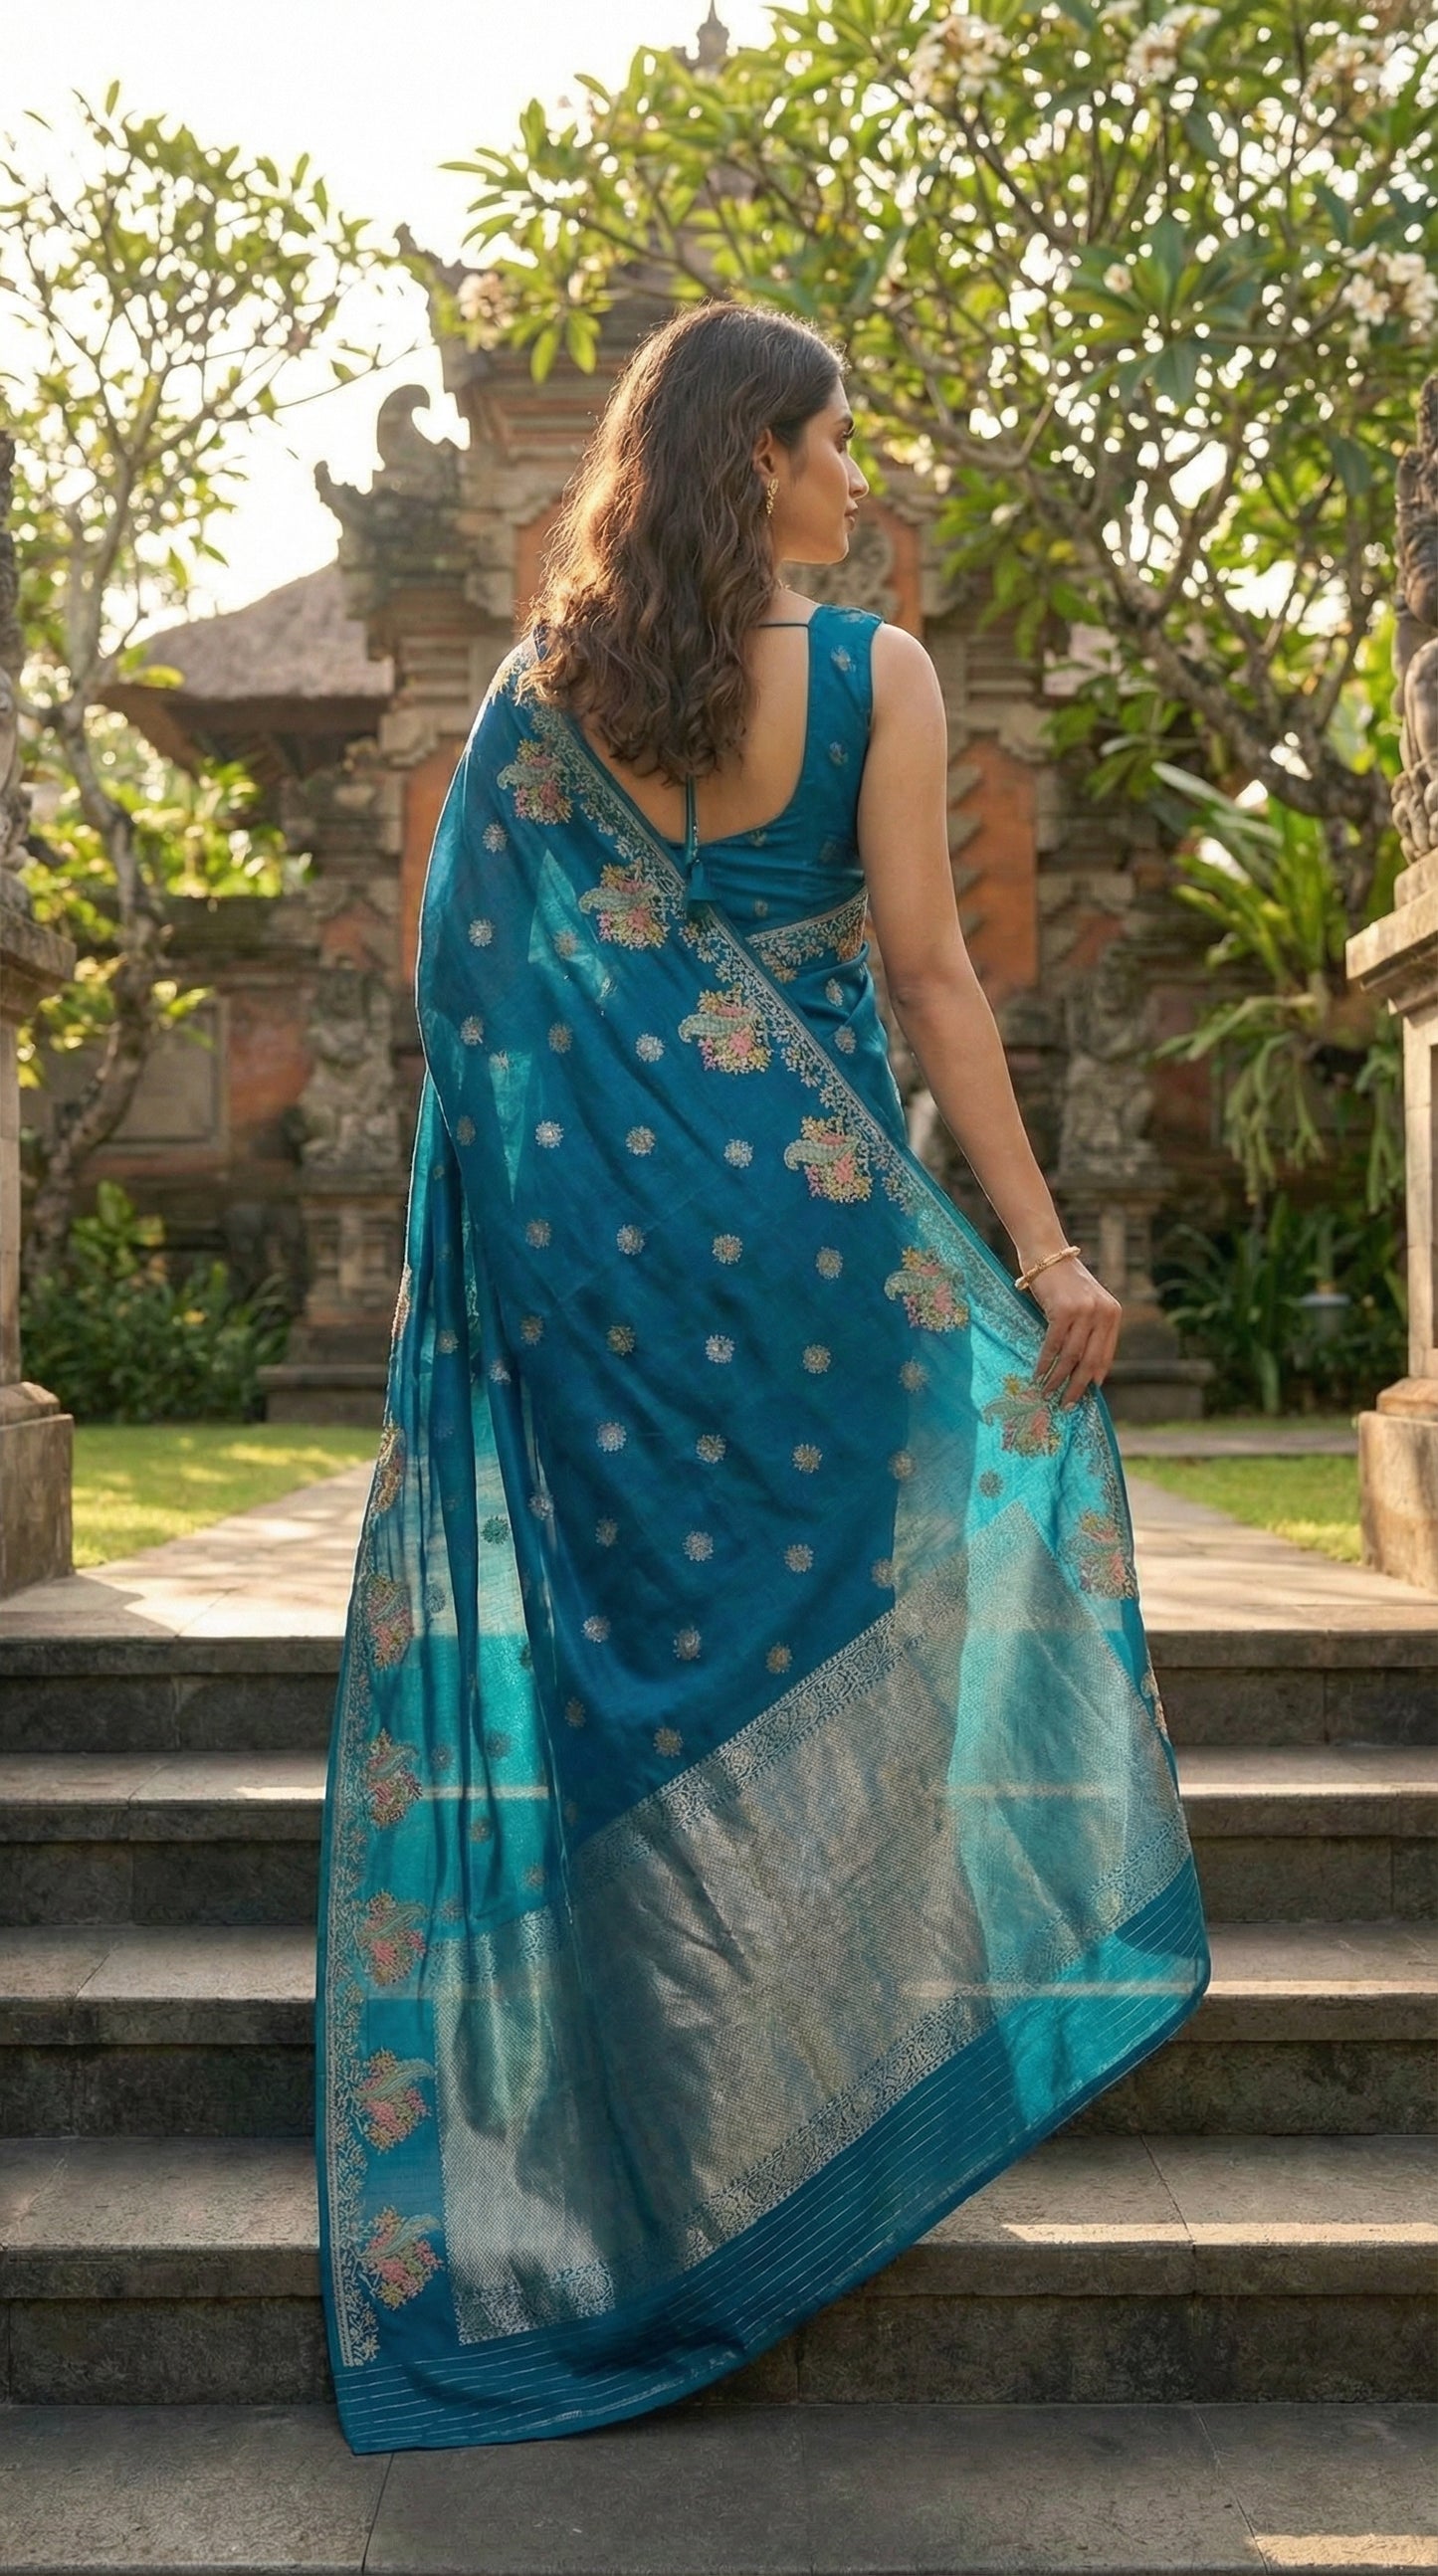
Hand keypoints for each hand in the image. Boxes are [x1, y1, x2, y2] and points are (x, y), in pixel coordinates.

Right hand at [1025, 1255, 1121, 1408]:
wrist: (1046, 1252)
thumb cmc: (1061, 1280)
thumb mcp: (1085, 1303)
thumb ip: (1088, 1329)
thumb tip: (1079, 1367)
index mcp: (1112, 1314)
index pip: (1105, 1355)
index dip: (1094, 1378)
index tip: (1085, 1396)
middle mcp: (1103, 1314)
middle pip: (1090, 1361)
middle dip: (1077, 1387)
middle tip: (1066, 1406)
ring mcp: (1085, 1312)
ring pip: (1071, 1357)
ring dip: (1057, 1379)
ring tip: (1047, 1393)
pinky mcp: (1064, 1311)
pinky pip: (1053, 1346)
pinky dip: (1044, 1364)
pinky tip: (1037, 1375)